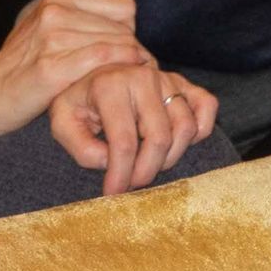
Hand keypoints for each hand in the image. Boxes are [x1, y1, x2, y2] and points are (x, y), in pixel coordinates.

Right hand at [0, 0, 144, 136]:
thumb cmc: (24, 65)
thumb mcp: (50, 28)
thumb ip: (84, 19)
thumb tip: (132, 27)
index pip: (125, 9)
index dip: (127, 33)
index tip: (116, 53)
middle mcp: (54, 10)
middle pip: (124, 30)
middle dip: (129, 53)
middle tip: (122, 75)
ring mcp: (51, 37)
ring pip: (117, 45)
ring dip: (124, 67)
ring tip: (113, 83)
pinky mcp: (50, 67)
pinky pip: (101, 58)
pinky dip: (117, 68)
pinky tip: (112, 82)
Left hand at [46, 63, 219, 196]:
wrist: (94, 80)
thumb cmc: (79, 105)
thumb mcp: (63, 123)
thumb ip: (80, 146)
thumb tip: (111, 162)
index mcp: (110, 85)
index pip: (124, 142)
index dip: (121, 174)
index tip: (113, 193)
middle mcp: (143, 77)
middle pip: (159, 138)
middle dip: (146, 171)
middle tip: (132, 184)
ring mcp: (168, 78)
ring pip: (185, 128)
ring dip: (169, 157)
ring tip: (146, 164)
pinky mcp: (185, 84)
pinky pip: (206, 108)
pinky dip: (198, 132)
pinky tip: (174, 144)